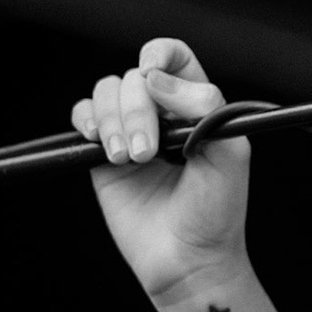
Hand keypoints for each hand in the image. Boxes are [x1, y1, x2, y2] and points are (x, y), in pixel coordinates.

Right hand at [70, 38, 251, 302]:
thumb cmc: (216, 211)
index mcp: (198, 107)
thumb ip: (205, 109)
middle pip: (134, 77)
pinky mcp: (102, 154)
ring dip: (114, 120)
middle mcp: (163, 114)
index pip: (176, 60)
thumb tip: (156, 79)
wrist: (188, 259)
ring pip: (106, 91)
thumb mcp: (228, 155)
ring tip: (130, 159)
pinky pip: (83, 116)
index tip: (151, 67)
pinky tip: (104, 147)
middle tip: (148, 152)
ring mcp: (131, 132)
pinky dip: (87, 121)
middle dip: (137, 109)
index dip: (162, 53)